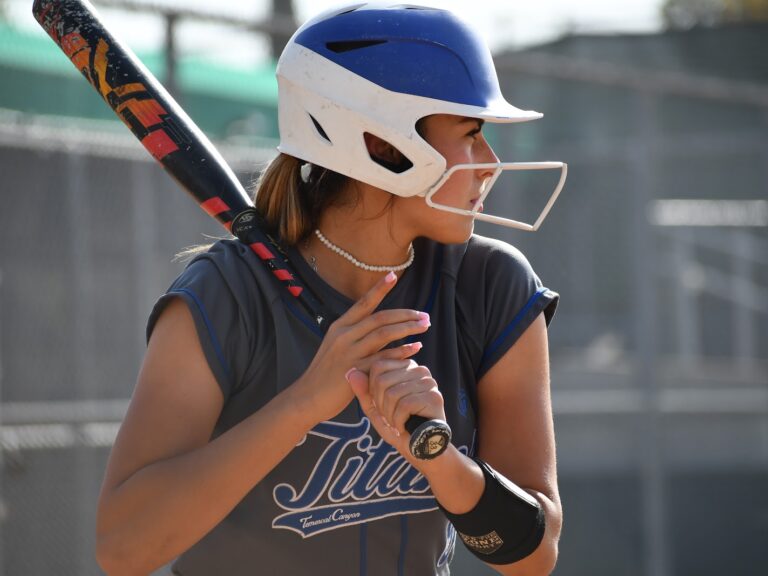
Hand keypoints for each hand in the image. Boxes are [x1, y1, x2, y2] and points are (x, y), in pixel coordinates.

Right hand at [293, 272, 430, 423]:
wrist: (308, 396)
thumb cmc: (325, 373)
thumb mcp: (336, 346)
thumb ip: (355, 335)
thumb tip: (379, 326)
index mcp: (339, 326)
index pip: (363, 303)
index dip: (379, 289)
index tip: (393, 275)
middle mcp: (344, 335)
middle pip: (380, 318)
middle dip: (405, 314)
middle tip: (424, 315)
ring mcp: (349, 352)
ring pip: (384, 334)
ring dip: (407, 328)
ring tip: (424, 326)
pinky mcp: (355, 370)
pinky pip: (383, 358)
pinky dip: (401, 351)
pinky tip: (415, 348)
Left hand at [347, 359, 446, 463]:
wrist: (421, 449)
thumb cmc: (399, 426)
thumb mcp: (376, 409)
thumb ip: (363, 391)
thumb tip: (351, 372)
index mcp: (406, 367)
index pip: (378, 367)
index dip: (373, 390)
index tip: (382, 405)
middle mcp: (419, 370)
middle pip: (382, 380)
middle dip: (381, 405)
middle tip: (390, 418)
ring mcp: (428, 383)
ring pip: (392, 394)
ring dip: (389, 416)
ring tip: (398, 423)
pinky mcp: (433, 397)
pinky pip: (403, 405)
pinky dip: (398, 422)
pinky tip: (405, 428)